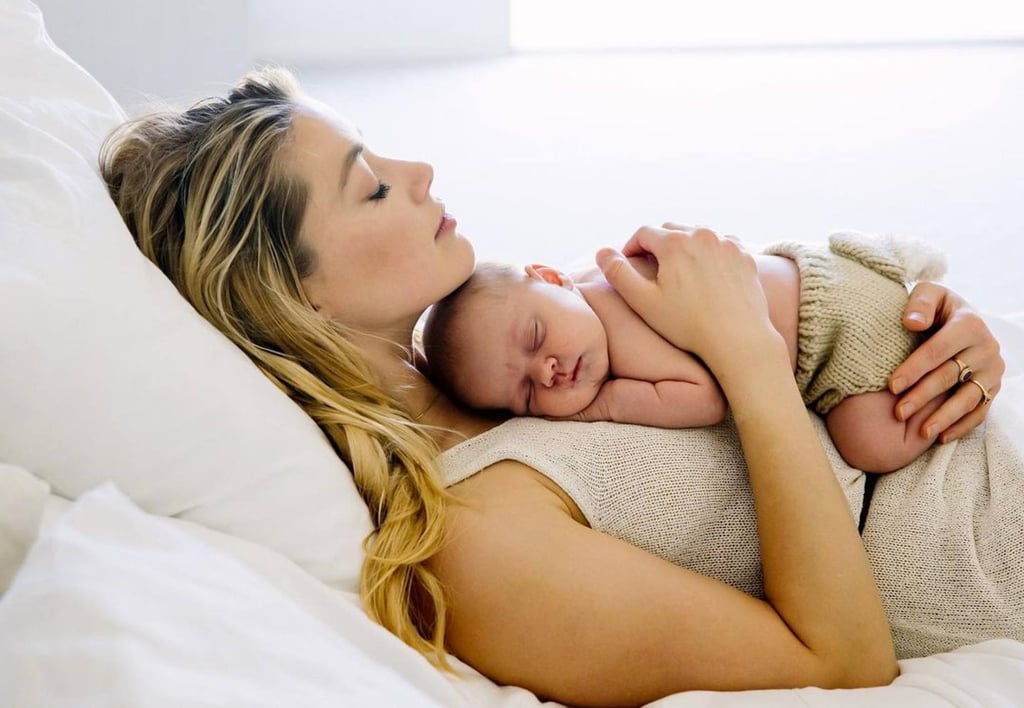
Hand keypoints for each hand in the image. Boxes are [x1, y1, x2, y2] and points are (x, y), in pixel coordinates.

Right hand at [596, 225, 771, 363]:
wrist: (738, 339)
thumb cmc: (688, 324)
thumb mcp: (643, 302)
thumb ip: (618, 274)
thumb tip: (601, 253)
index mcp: (675, 242)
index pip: (643, 233)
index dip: (631, 247)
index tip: (628, 265)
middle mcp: (703, 234)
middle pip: (670, 230)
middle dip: (656, 245)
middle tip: (650, 268)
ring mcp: (727, 244)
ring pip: (697, 235)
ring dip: (683, 247)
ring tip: (677, 271)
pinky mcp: (744, 256)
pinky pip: (721, 246)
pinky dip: (708, 254)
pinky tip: (705, 275)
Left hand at [889, 282, 1004, 442]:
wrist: (962, 319)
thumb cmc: (937, 308)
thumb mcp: (929, 294)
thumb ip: (920, 303)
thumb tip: (912, 322)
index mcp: (970, 324)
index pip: (937, 351)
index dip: (914, 368)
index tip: (891, 385)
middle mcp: (987, 348)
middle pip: (950, 377)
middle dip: (922, 396)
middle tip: (898, 413)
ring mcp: (993, 371)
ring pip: (968, 398)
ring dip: (944, 417)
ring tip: (921, 433)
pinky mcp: (994, 388)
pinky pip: (981, 411)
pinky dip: (962, 426)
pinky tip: (941, 438)